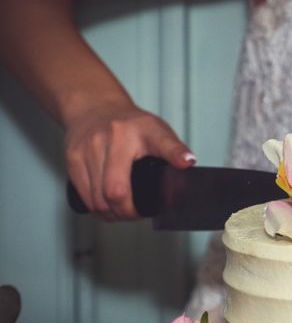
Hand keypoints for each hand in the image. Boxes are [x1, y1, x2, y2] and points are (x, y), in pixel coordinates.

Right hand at [64, 102, 194, 220]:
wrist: (94, 108)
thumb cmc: (129, 125)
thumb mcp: (157, 130)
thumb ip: (173, 148)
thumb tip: (189, 163)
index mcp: (140, 129)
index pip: (162, 143)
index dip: (174, 155)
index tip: (186, 163)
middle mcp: (112, 137)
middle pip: (116, 191)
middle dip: (128, 212)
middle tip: (137, 214)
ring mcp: (88, 148)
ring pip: (98, 200)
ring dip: (112, 214)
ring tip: (123, 212)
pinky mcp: (72, 159)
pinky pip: (84, 196)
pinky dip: (97, 208)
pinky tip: (107, 208)